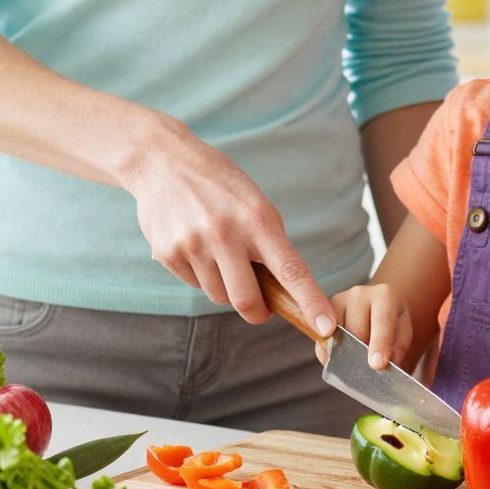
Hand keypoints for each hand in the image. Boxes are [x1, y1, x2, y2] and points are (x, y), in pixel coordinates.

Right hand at [124, 119, 336, 331]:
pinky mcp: (167, 254)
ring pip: (219, 296)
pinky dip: (202, 275)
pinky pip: (194, 284)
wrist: (163, 161)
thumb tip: (280, 292)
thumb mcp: (255, 204)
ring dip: (226, 288)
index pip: (290, 270)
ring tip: (219, 254)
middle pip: (247, 301)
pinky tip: (195, 245)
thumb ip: (269, 244)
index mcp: (257, 220)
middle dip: (258, 313)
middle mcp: (225, 234)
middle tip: (261, 309)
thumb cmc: (220, 185)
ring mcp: (193, 245)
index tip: (326, 327)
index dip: (310, 302)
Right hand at [318, 283, 413, 369]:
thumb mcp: (403, 333)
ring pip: (336, 335)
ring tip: (353, 366)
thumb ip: (396, 348)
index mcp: (385, 295)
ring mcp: (338, 301)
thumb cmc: (392, 323)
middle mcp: (359, 294)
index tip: (377, 364)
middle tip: (365, 371)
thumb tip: (381, 365)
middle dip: (360, 354)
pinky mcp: (322, 313)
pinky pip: (321, 338)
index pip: (382, 320)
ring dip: (343, 354)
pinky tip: (338, 361)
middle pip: (355, 331)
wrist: (376, 307)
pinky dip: (328, 354)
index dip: (379, 343)